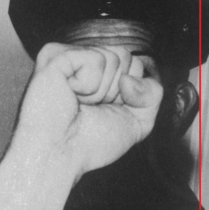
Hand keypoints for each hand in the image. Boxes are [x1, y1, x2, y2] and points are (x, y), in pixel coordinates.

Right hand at [10, 42, 163, 177]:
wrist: (61, 154)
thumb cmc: (91, 142)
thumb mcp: (138, 121)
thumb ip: (152, 94)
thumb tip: (130, 77)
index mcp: (102, 73)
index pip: (137, 64)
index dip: (131, 94)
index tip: (106, 110)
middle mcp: (85, 61)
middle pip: (127, 57)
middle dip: (117, 90)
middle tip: (91, 107)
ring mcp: (69, 55)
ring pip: (114, 56)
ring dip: (102, 90)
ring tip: (79, 103)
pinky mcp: (55, 54)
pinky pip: (95, 58)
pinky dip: (89, 83)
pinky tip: (70, 93)